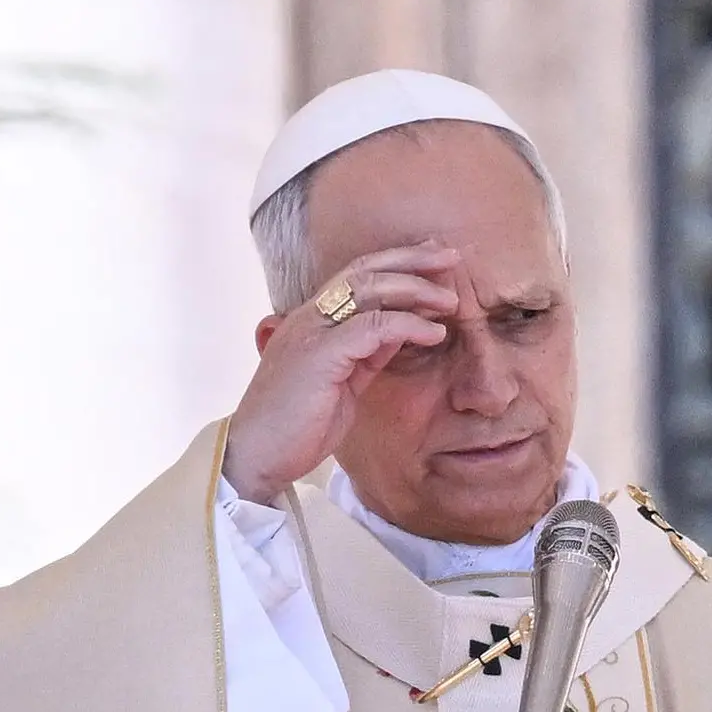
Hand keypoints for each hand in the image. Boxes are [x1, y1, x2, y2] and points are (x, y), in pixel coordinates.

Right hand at [223, 244, 461, 501]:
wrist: (259, 454)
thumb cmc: (298, 425)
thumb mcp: (344, 382)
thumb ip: (368, 353)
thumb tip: (402, 331)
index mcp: (314, 320)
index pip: (358, 274)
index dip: (398, 262)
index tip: (435, 260)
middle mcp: (310, 317)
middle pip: (366, 269)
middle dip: (412, 259)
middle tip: (452, 256)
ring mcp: (312, 332)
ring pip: (369, 289)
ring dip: (416, 288)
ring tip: (450, 300)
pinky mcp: (321, 356)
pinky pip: (374, 327)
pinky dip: (409, 325)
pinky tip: (435, 333)